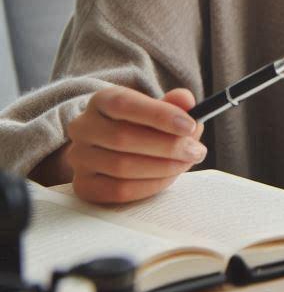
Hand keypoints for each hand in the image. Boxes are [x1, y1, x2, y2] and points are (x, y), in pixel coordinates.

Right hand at [66, 88, 206, 203]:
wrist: (112, 150)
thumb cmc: (142, 125)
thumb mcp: (157, 108)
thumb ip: (174, 102)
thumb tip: (187, 101)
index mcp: (101, 100)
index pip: (124, 104)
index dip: (159, 115)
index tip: (190, 125)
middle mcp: (83, 127)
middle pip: (123, 138)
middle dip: (168, 146)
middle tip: (196, 151)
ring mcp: (79, 158)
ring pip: (122, 166)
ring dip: (163, 167)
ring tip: (187, 162)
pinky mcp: (83, 185)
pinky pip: (118, 191)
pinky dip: (150, 185)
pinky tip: (169, 177)